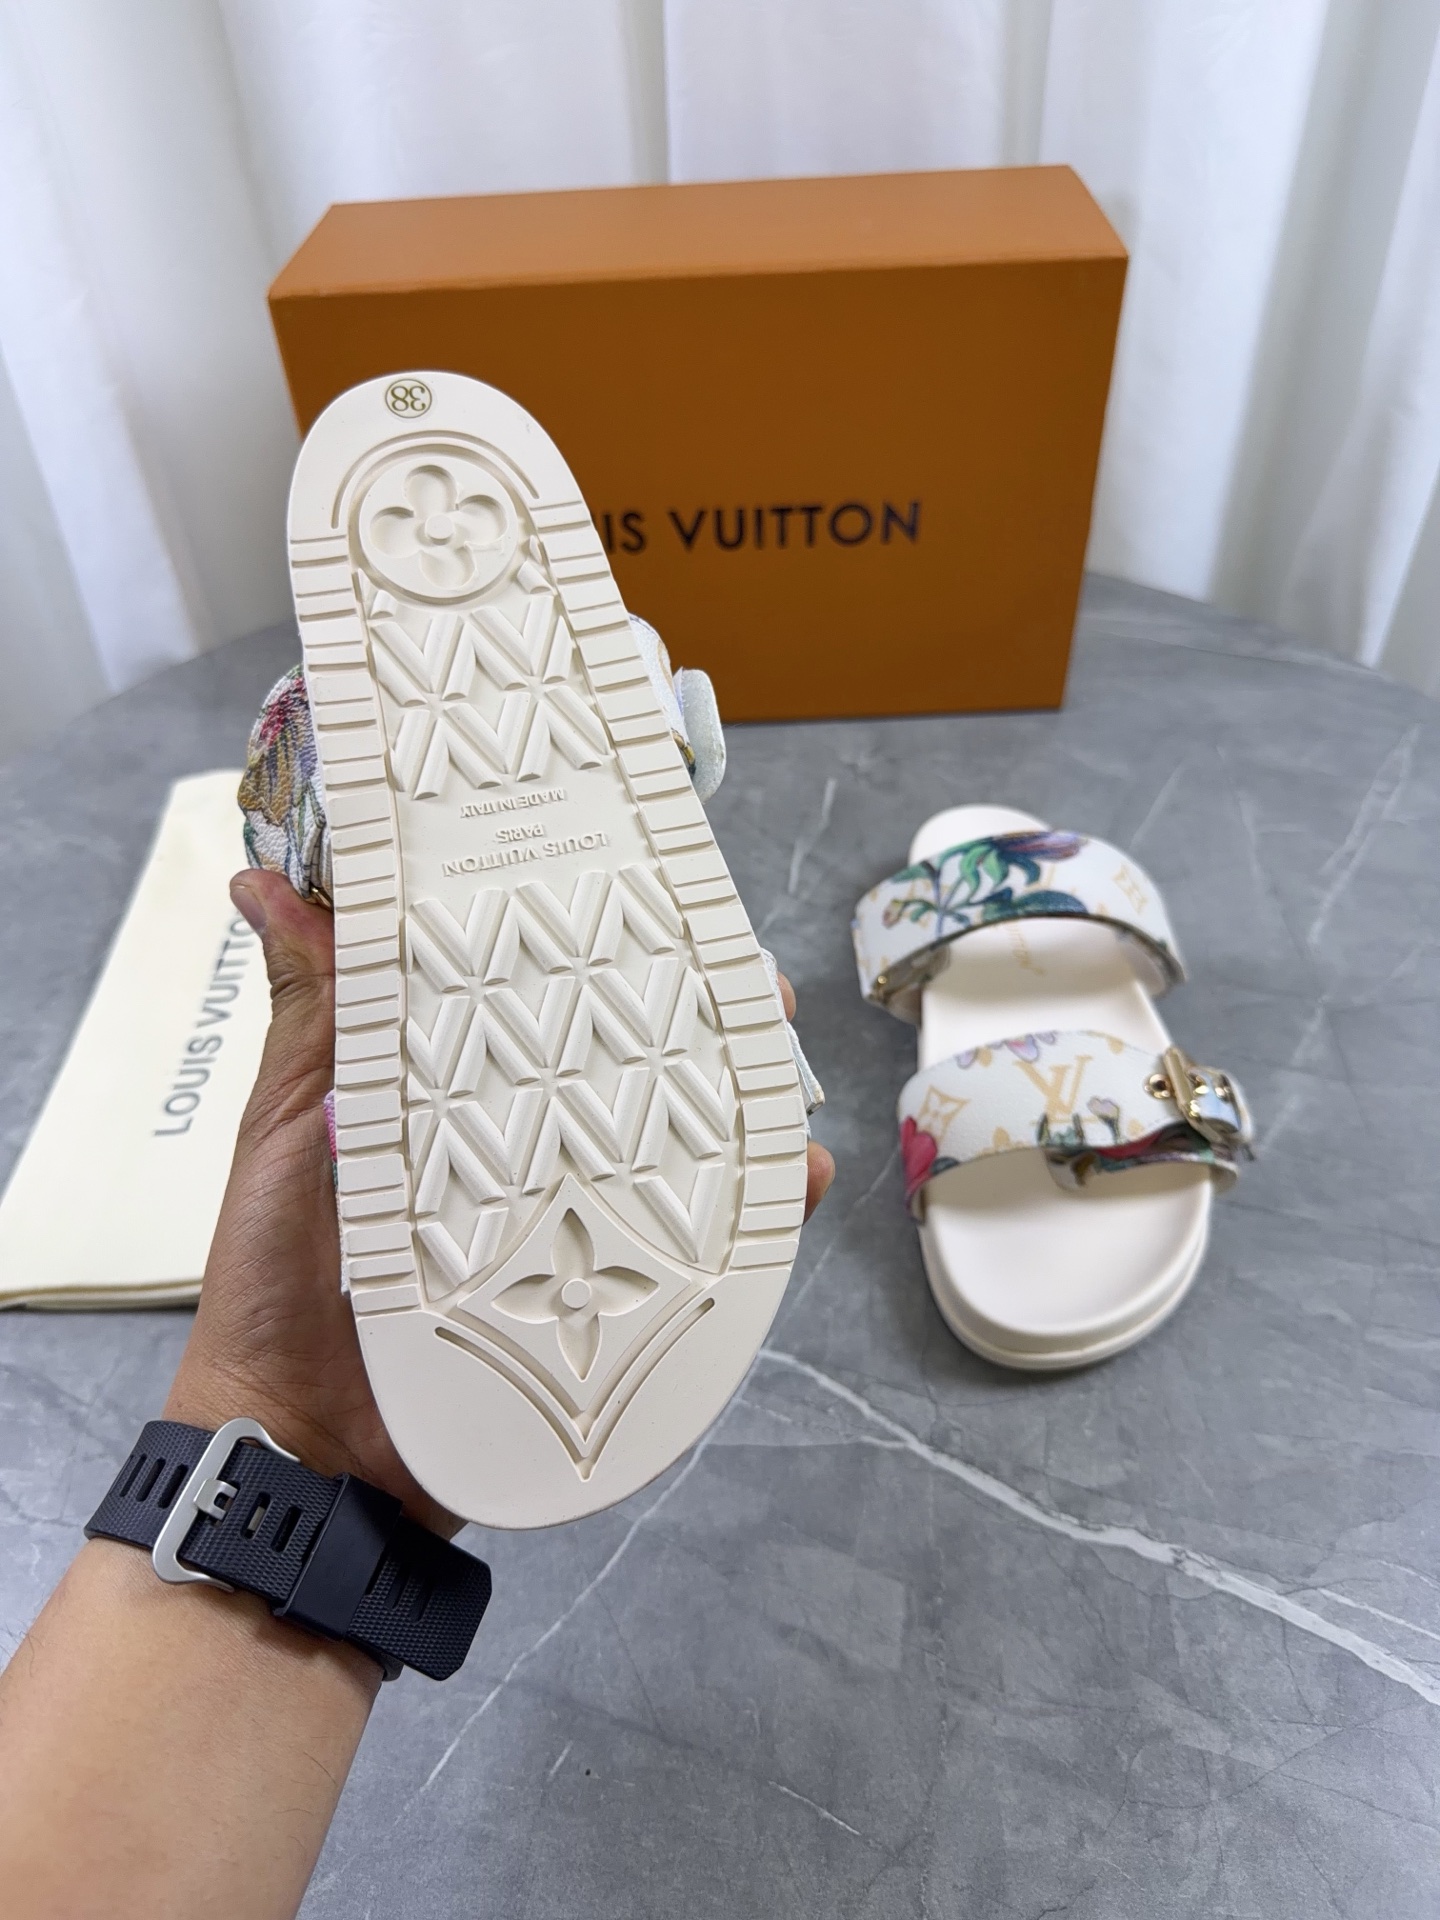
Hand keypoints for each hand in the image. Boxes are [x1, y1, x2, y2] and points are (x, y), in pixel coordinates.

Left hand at [166, 871, 834, 1534]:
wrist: (300, 1443)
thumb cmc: (277, 1277)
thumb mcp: (291, 1124)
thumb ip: (312, 1012)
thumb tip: (264, 885)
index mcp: (458, 1091)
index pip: (547, 1003)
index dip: (603, 948)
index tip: (651, 889)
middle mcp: (531, 1148)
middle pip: (637, 1067)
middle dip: (705, 1014)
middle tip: (748, 977)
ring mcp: (577, 1221)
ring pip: (687, 1145)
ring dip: (750, 1100)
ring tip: (781, 1063)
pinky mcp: (608, 1294)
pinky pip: (701, 1250)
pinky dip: (762, 1215)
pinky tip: (794, 1181)